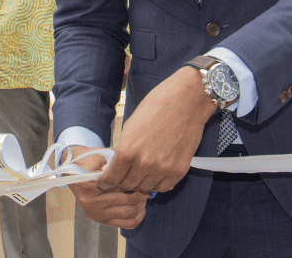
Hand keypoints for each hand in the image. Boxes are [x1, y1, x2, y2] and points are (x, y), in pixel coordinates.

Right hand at [64, 149, 146, 228]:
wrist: (73, 168)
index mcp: (89, 187)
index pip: (119, 189)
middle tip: (148, 187)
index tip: (145, 178)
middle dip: (141, 196)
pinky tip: (140, 206)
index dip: (135, 184)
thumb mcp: (101, 155)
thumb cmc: (89, 159)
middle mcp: (91, 204)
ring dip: (140, 206)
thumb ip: (116, 163)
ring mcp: (95, 214)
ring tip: (143, 196)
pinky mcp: (100, 220)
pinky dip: (137, 217)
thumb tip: (136, 171)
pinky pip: (126, 224)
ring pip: (128, 215)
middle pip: (126, 204)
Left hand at [98, 66, 217, 194]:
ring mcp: (162, 169)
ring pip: (145, 188)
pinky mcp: (178, 171)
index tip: (106, 181)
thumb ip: (123, 149)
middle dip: (124, 181)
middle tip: (126, 174)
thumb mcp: (130, 127)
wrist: (185, 102)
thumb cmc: (156, 108)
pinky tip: (157, 172)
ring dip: (142, 182)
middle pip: (127, 186)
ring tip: (143, 171)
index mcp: (127, 151)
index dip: (106, 181)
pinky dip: (158, 182)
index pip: (111, 179)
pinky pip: (163, 187)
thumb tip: (116, 165)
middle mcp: (143, 164)